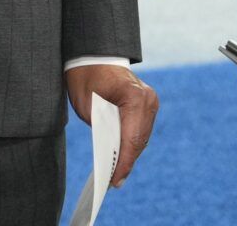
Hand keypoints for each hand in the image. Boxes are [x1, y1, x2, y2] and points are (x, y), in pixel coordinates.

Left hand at [66, 64, 158, 188]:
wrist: (93, 56)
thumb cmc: (85, 77)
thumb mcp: (88, 107)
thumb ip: (103, 129)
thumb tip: (112, 154)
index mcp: (134, 97)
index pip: (131, 139)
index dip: (123, 163)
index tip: (114, 180)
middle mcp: (148, 99)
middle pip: (139, 141)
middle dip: (126, 162)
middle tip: (114, 182)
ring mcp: (151, 101)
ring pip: (142, 137)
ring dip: (130, 154)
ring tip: (117, 174)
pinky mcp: (148, 103)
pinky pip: (141, 129)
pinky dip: (131, 142)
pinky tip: (122, 156)